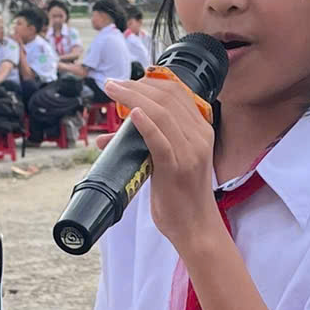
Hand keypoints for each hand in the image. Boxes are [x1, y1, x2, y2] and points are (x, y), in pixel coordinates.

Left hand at [110, 75, 218, 253]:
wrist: (197, 228)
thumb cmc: (181, 197)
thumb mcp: (169, 162)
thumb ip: (146, 145)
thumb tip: (108, 139)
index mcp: (202, 131)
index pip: (177, 93)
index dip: (149, 81)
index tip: (126, 82)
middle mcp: (200, 137)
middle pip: (168, 97)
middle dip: (136, 86)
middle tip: (111, 85)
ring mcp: (190, 153)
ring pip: (162, 113)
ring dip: (133, 98)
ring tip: (112, 92)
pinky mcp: (177, 169)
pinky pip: (160, 141)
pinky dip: (145, 125)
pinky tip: (131, 114)